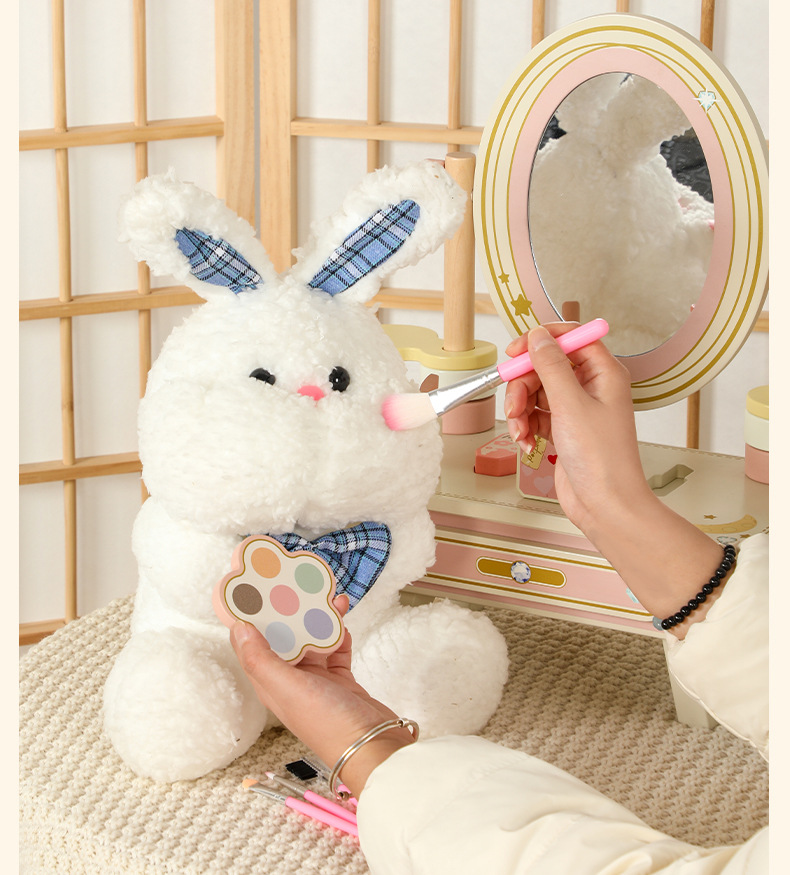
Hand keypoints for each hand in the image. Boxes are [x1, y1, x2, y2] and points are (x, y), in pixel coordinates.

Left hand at [230, 596, 414, 796]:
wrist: (373, 746)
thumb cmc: (328, 723)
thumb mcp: (287, 688)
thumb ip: (261, 659)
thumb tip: (237, 627)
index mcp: (271, 683)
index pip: (251, 644)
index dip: (248, 616)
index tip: (251, 587)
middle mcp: (290, 680)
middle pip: (282, 637)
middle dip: (286, 609)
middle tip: (292, 582)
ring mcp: (317, 679)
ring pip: (311, 638)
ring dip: (316, 616)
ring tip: (325, 594)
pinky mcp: (341, 678)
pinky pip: (336, 646)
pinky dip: (338, 630)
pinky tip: (342, 616)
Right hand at [504, 322, 650, 536]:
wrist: (605, 504)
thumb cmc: (602, 459)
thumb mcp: (570, 405)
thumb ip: (551, 366)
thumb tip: (538, 337)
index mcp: (604, 373)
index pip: (571, 338)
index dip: (542, 340)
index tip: (516, 351)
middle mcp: (591, 387)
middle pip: (545, 366)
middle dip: (523, 386)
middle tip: (514, 407)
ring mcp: (577, 409)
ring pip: (536, 392)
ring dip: (520, 410)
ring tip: (520, 432)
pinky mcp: (564, 429)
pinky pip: (535, 415)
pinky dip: (525, 427)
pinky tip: (526, 443)